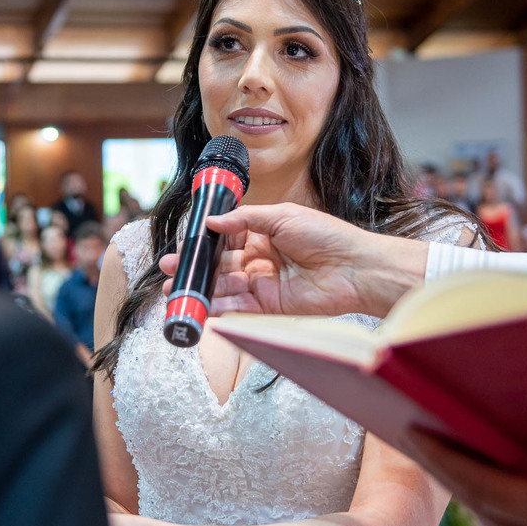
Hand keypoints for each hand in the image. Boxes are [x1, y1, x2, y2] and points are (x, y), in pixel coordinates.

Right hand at [159, 203, 428, 317]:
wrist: (356, 267)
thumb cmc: (327, 235)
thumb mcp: (282, 216)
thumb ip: (245, 219)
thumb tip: (212, 221)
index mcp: (263, 235)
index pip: (225, 239)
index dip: (204, 242)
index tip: (184, 244)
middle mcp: (260, 260)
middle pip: (220, 265)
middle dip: (195, 268)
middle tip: (170, 269)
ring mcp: (264, 284)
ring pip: (225, 288)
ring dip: (201, 289)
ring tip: (176, 289)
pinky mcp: (270, 307)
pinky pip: (239, 308)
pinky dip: (220, 308)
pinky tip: (201, 306)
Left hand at [406, 412, 526, 525]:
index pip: (482, 485)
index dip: (442, 455)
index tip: (408, 427)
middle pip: (480, 500)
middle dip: (445, 466)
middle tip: (415, 429)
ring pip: (498, 517)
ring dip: (472, 484)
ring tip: (452, 449)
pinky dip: (503, 503)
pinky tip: (511, 486)